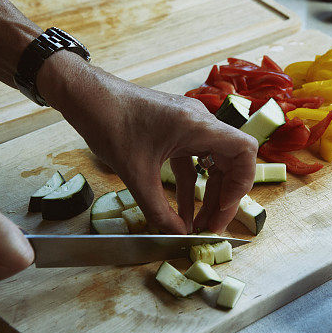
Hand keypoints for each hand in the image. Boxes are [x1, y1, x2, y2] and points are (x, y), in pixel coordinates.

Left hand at [39, 53, 257, 233]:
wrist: (86, 97)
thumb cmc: (110, 125)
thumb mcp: (135, 175)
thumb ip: (158, 209)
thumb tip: (178, 235)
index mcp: (198, 126)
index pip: (245, 151)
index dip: (241, 184)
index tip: (224, 209)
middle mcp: (199, 121)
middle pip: (231, 162)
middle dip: (223, 197)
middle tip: (211, 227)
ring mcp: (188, 123)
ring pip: (212, 162)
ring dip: (208, 194)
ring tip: (199, 225)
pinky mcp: (175, 128)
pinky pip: (193, 159)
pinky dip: (191, 185)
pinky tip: (182, 211)